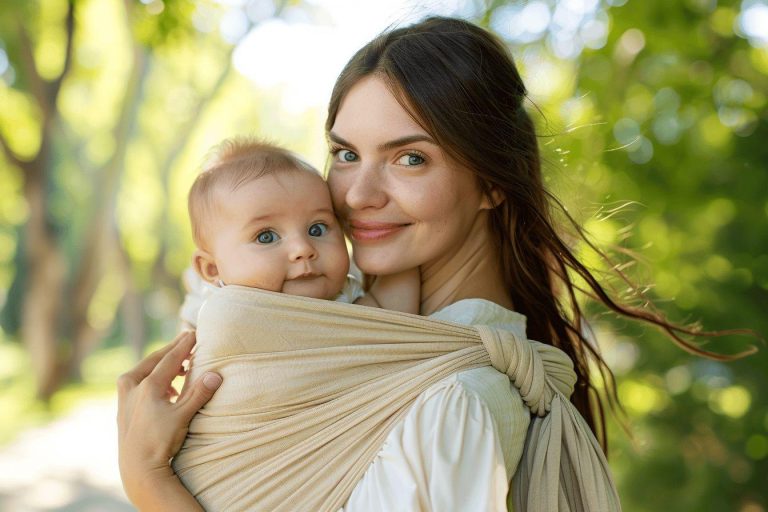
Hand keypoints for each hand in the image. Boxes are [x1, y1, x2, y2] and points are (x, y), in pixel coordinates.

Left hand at [117, 331, 221, 503]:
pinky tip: (166, 389)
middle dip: (172, 350)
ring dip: (163, 365)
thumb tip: (216, 374)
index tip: (195, 333)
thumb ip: (199, 393)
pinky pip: (139, 383)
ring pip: (145, 371)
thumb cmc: (160, 442)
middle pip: (155, 360)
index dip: (184, 345)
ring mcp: (125, 398)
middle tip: (186, 339)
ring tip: (180, 366)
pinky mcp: (123, 408)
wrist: (137, 469)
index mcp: (148, 385)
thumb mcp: (183, 416)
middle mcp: (132, 387)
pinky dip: (153, 378)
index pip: (170, 358)